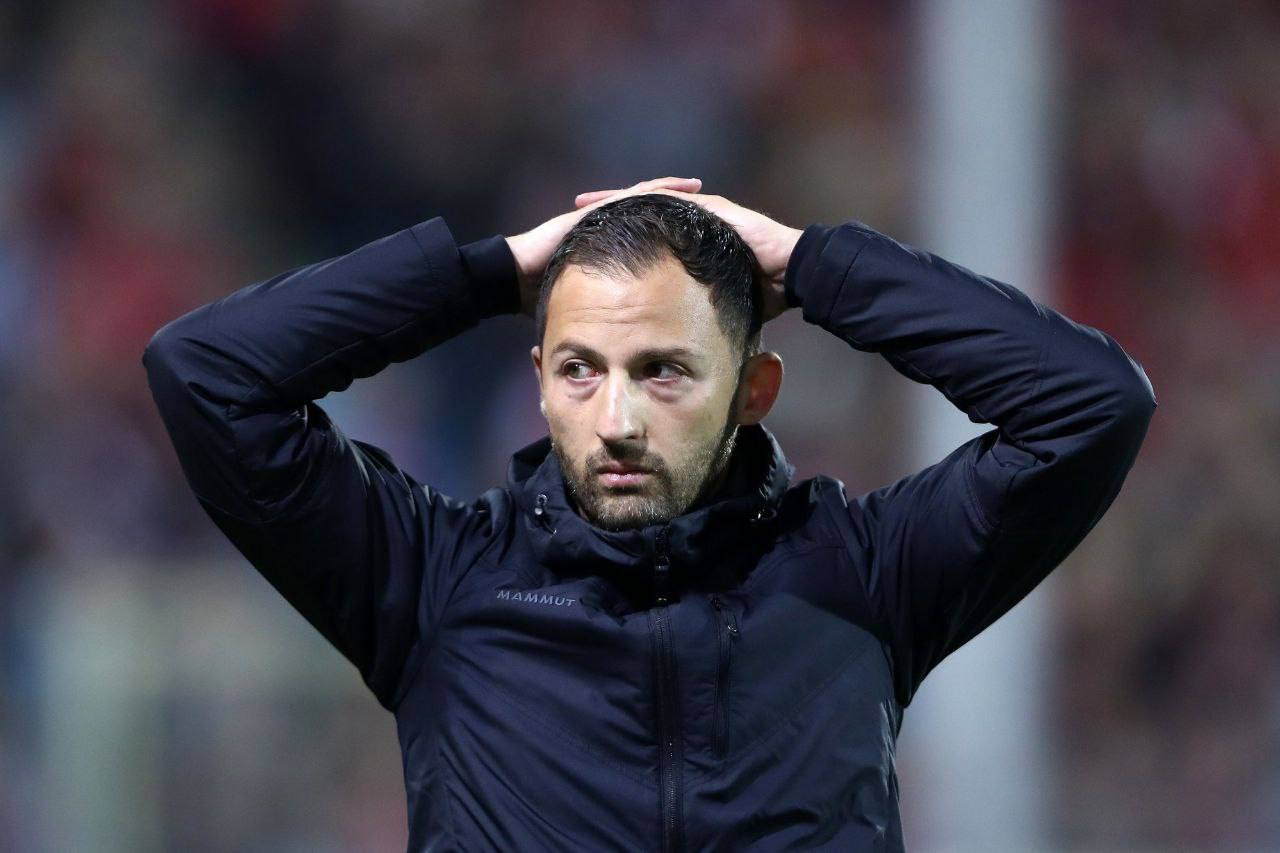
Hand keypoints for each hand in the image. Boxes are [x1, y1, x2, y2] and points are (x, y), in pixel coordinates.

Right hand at [505, 176, 702, 316]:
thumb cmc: (536, 298)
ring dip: (669, 192)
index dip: (674, 233)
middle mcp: (604, 230)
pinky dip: (647, 193)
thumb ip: (601, 319)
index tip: (700, 234)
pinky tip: (670, 189)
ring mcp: (595, 219)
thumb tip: (621, 345)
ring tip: (697, 188)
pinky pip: (623, 200)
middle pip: (649, 213)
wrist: (507, 281)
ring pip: (640, 199)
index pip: (648, 236)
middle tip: (710, 204)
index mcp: (607, 251)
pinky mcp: (587, 215)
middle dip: (679, 208)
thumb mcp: (583, 309)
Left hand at [575, 187, 801, 322]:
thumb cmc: (769, 294)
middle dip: (605, 215)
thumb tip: (679, 347)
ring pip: (649, 200)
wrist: (800, 275)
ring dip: (616, 202)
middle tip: (573, 214)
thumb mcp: (718, 306)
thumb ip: (698, 315)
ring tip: (585, 205)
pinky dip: (643, 199)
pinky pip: (669, 200)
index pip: (644, 237)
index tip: (583, 246)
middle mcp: (693, 223)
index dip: (613, 239)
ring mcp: (703, 212)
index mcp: (690, 245)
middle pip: (640, 213)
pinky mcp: (712, 208)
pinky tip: (618, 202)